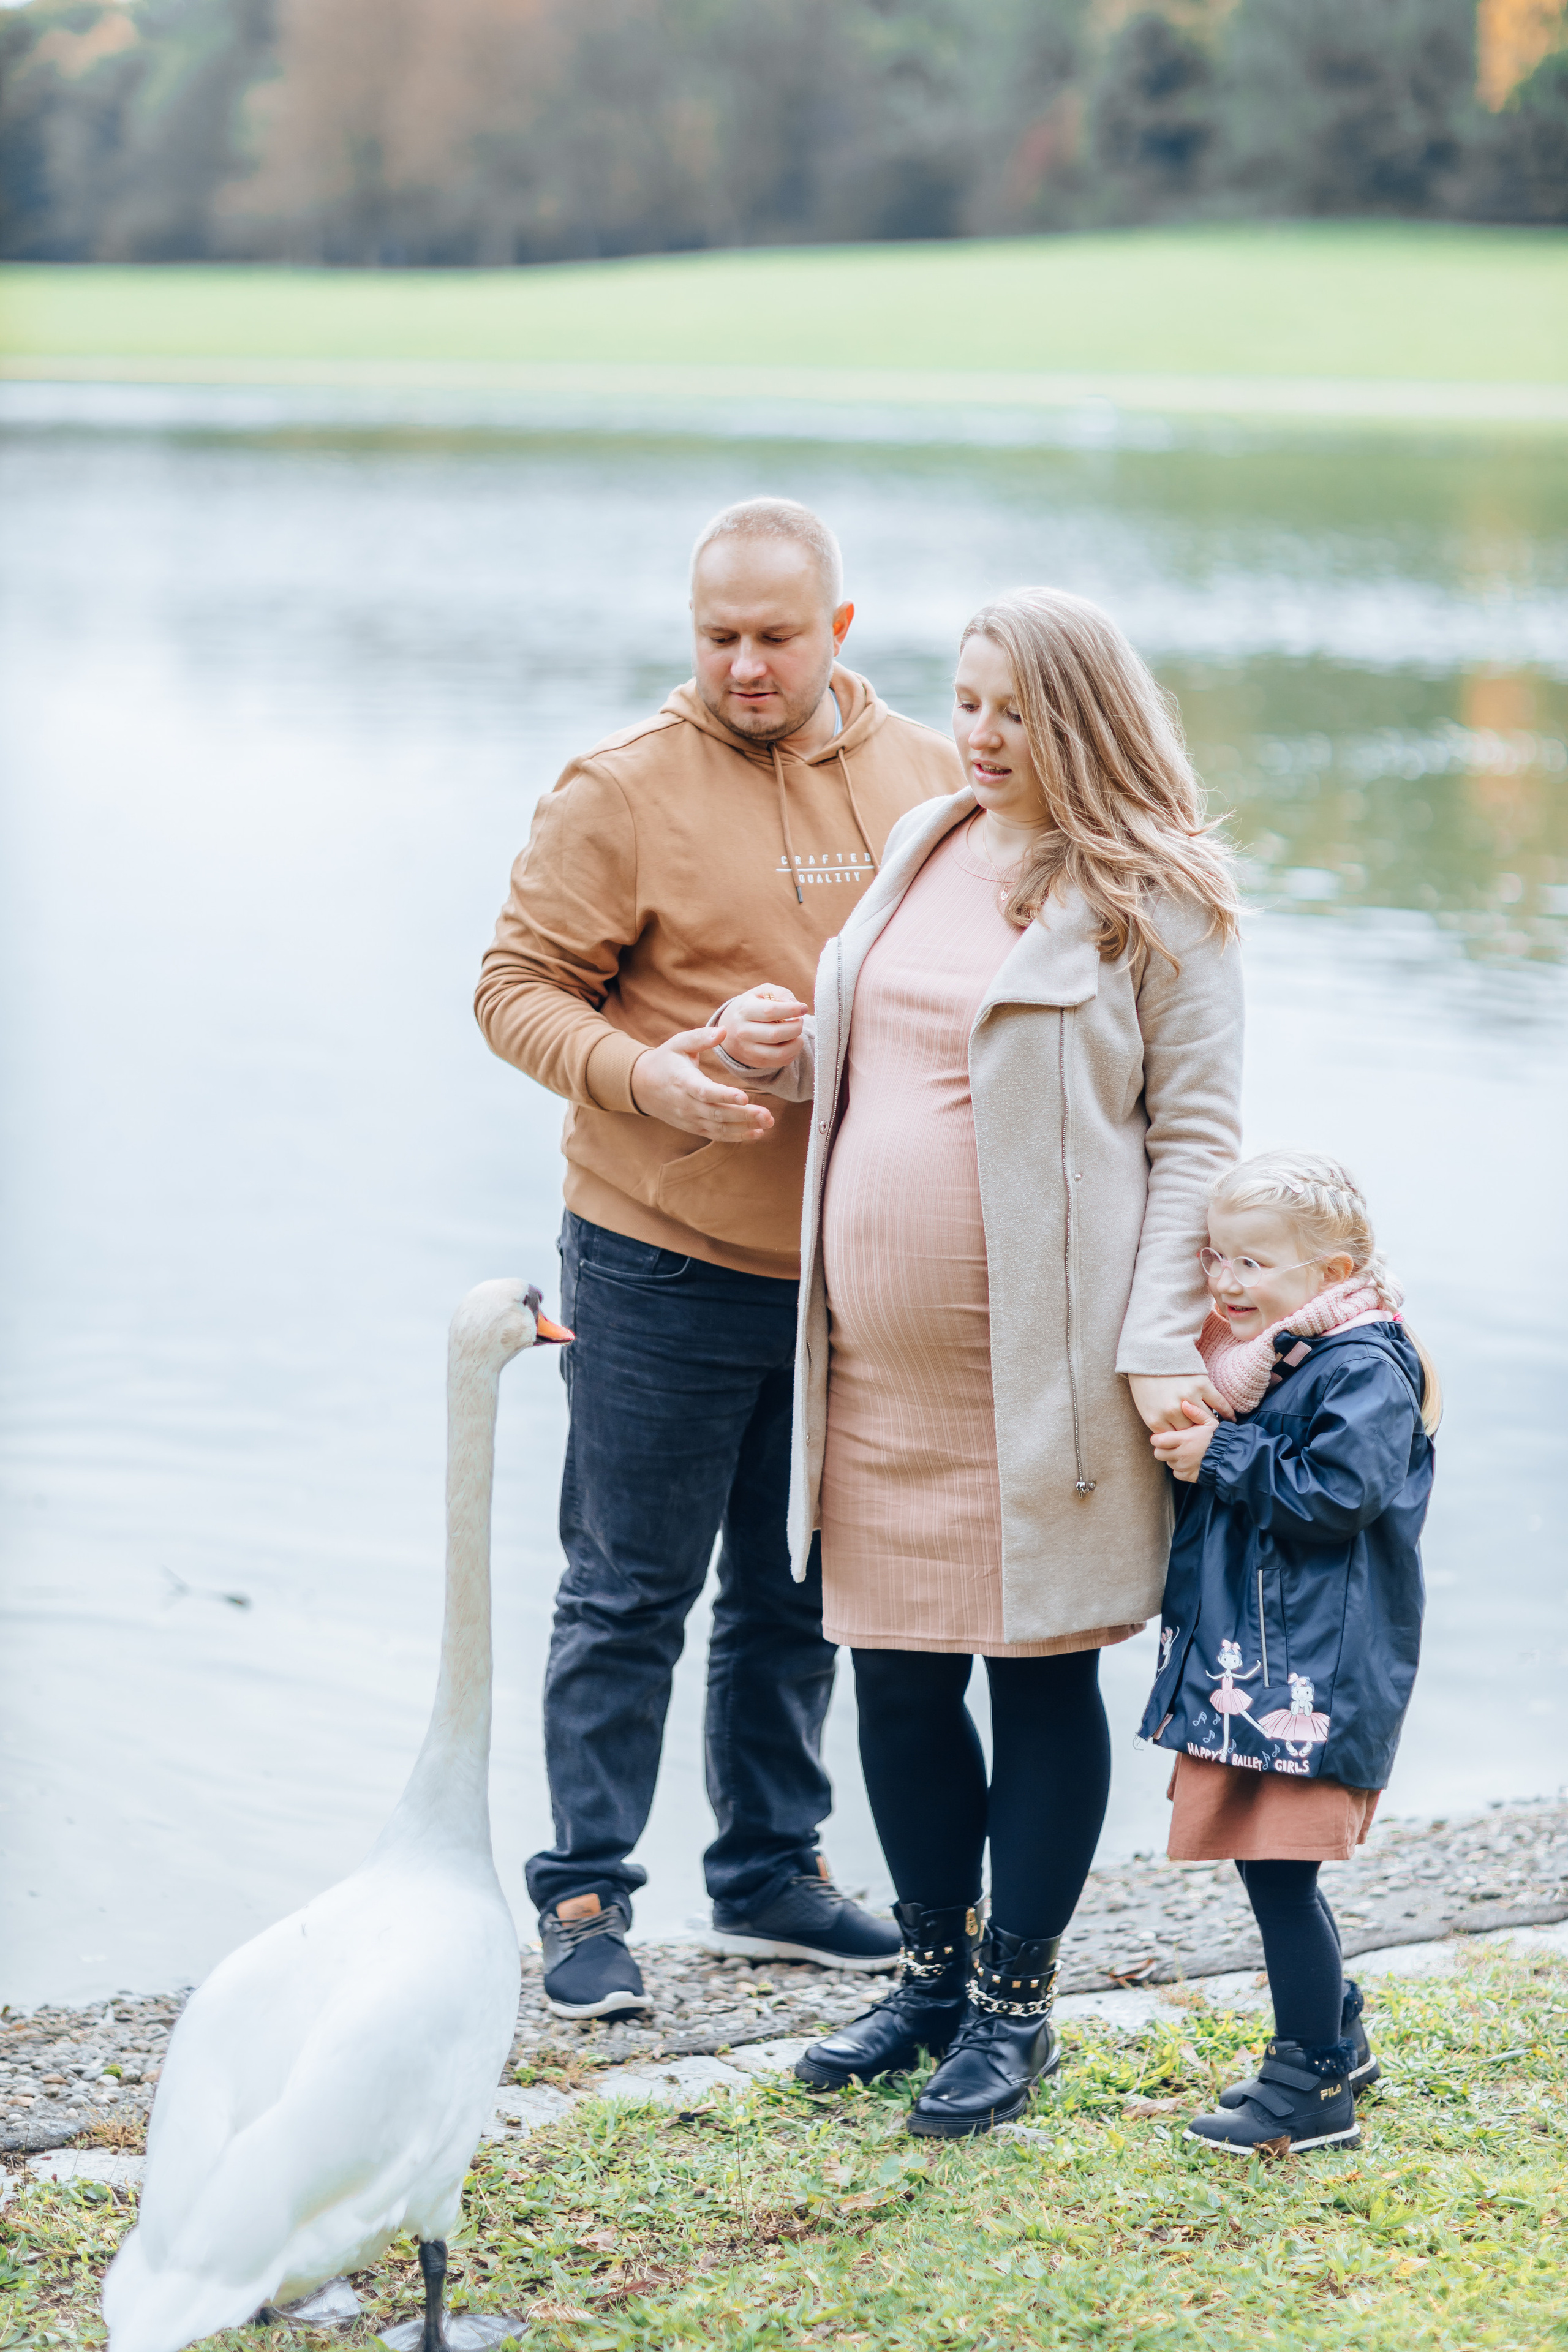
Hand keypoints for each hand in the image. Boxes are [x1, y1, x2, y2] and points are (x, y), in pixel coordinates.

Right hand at [629, 1027, 774, 1142]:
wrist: (642, 1086)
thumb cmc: (665, 1061)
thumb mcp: (678, 1043)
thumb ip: (700, 1037)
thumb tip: (723, 1031)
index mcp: (683, 1081)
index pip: (705, 1092)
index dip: (724, 1095)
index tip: (744, 1097)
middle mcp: (686, 1104)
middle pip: (717, 1113)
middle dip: (743, 1116)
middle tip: (767, 1115)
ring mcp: (690, 1118)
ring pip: (719, 1127)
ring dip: (745, 1127)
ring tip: (768, 1123)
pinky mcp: (694, 1127)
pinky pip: (717, 1135)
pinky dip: (737, 1137)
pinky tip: (757, 1133)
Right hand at [716, 984, 806, 1071]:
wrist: (729, 1029)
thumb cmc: (752, 1006)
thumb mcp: (762, 992)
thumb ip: (781, 993)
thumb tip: (797, 1005)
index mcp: (745, 1010)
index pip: (771, 1011)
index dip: (792, 1010)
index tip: (803, 1008)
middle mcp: (744, 1031)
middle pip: (776, 1034)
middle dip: (796, 1027)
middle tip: (799, 1021)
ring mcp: (749, 1049)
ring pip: (780, 1052)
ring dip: (797, 1043)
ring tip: (797, 1034)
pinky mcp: (756, 1062)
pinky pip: (781, 1061)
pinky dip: (793, 1053)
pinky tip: (791, 1043)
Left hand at [1127, 1372, 1232, 1431]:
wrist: (1150, 1353)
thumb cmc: (1145, 1381)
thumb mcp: (1145, 1407)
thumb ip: (1160, 1423)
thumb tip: (1175, 1436)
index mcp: (1156, 1420)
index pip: (1175, 1439)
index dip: (1183, 1438)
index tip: (1190, 1438)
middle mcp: (1172, 1412)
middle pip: (1191, 1432)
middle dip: (1195, 1431)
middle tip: (1204, 1433)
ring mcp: (1188, 1399)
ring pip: (1206, 1420)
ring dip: (1211, 1424)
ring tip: (1217, 1428)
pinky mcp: (1202, 1385)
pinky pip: (1219, 1404)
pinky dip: (1227, 1412)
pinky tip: (1231, 1418)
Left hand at [1150, 1398, 1219, 1483]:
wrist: (1231, 1457)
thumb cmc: (1219, 1437)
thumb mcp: (1210, 1421)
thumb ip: (1196, 1412)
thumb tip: (1184, 1403)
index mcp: (1184, 1439)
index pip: (1157, 1441)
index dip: (1158, 1438)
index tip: (1163, 1435)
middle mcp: (1181, 1454)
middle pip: (1158, 1453)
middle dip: (1162, 1448)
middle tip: (1171, 1443)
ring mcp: (1185, 1467)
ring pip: (1168, 1463)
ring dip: (1172, 1458)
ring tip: (1183, 1450)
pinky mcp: (1189, 1476)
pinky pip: (1177, 1473)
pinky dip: (1180, 1468)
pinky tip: (1188, 1461)